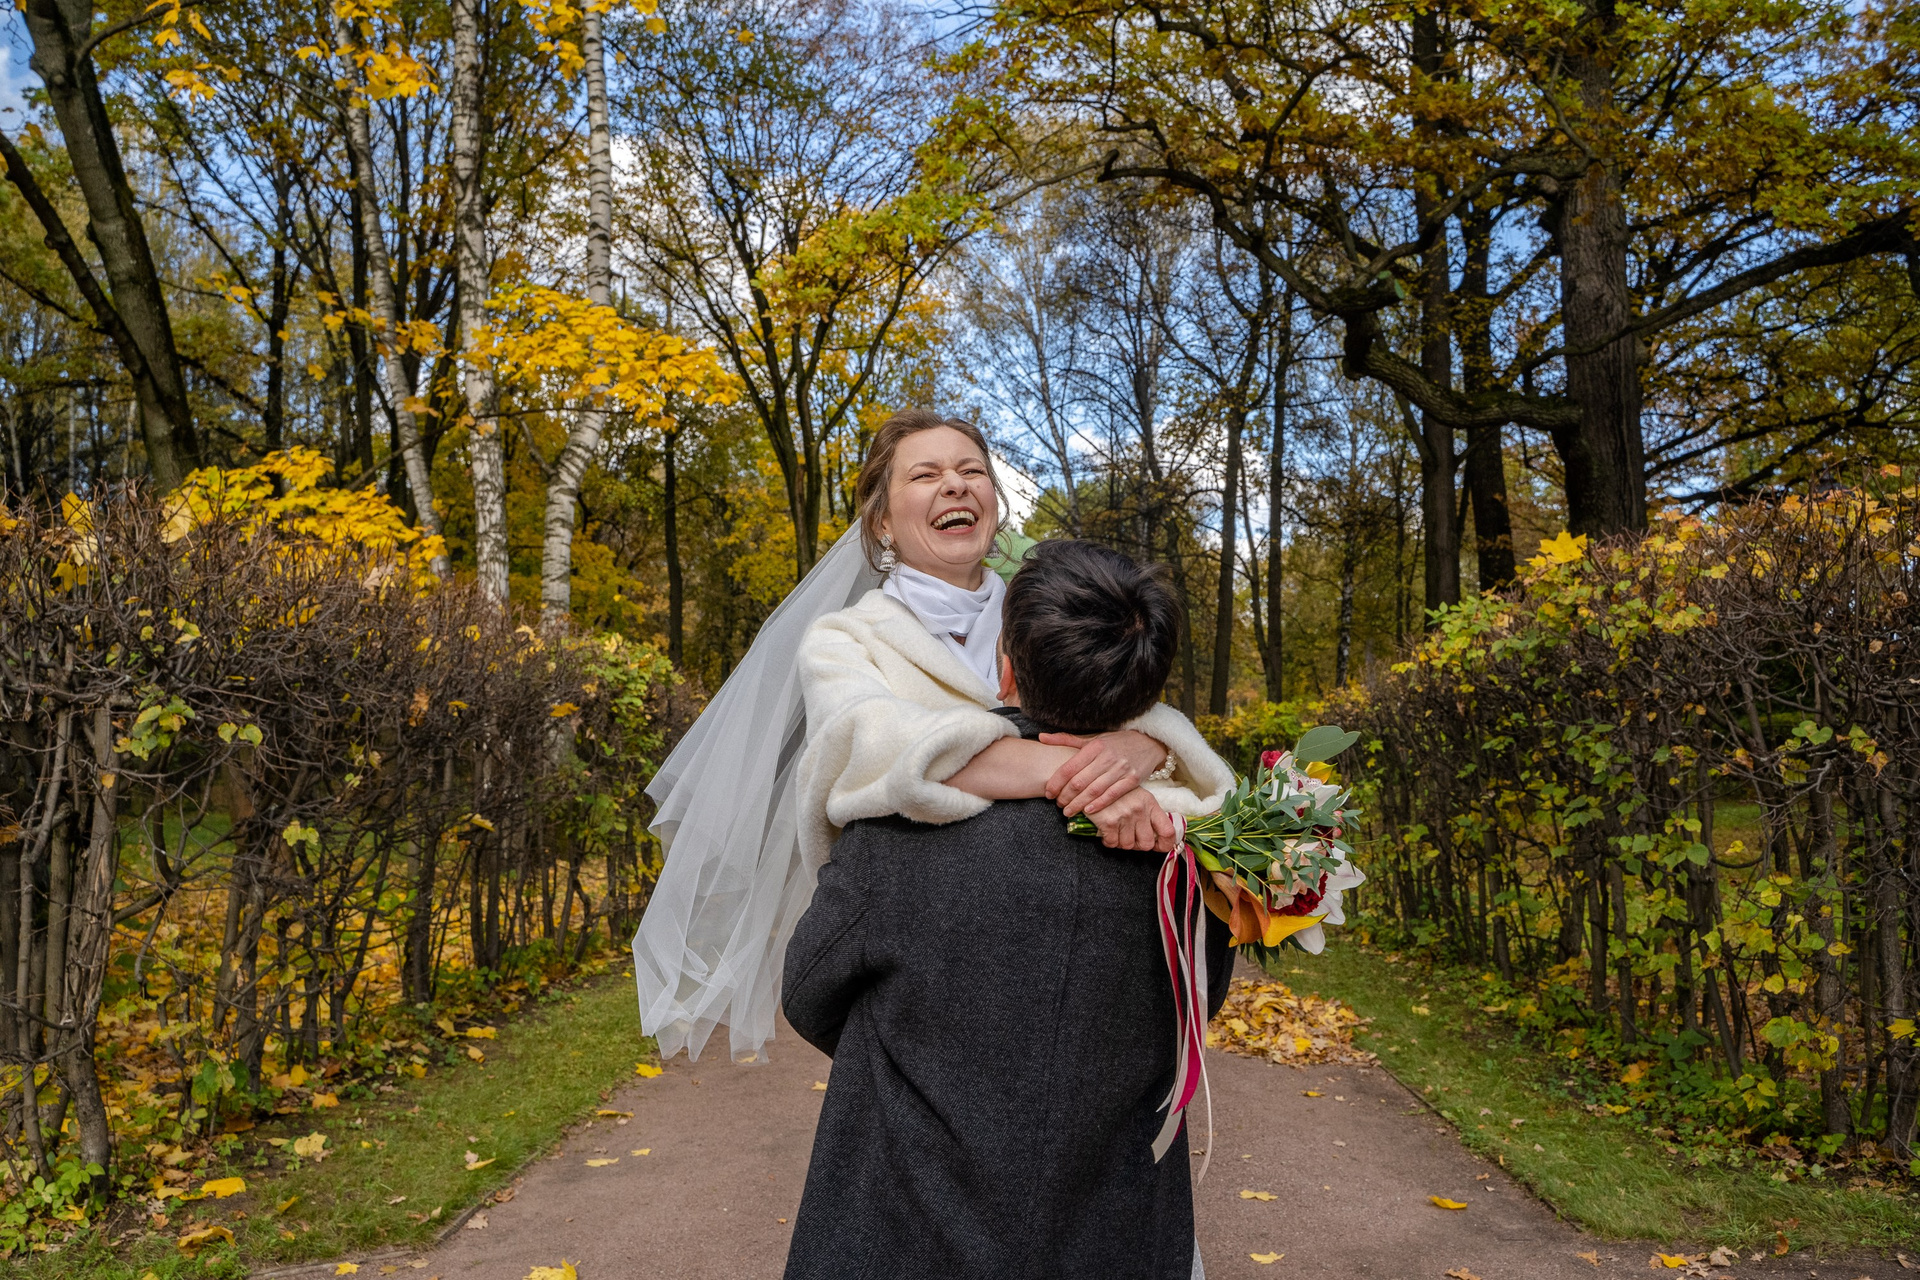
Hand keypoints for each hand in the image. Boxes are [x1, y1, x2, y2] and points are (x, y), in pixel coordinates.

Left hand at [1039, 729, 1166, 815]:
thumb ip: (1066, 739)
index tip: (1048, 793)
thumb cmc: (1115, 742)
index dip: (1056, 782)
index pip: (1069, 767)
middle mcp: (1107, 757)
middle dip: (1065, 796)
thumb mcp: (1092, 738)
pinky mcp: (1133, 779)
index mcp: (1094, 746)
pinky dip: (1099, 804)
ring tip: (1068, 811)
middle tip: (1058, 805)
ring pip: (1094, 790)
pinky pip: (1113, 794)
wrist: (1148, 742)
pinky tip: (1088, 811)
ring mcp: (1121, 769)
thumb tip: (1041, 737)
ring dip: (1079, 804)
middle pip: (1080, 782)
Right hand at [1083, 787, 1176, 851]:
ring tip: (1117, 832)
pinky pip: (1112, 843)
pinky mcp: (1108, 822)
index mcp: (1150, 803)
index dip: (1165, 844)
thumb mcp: (1138, 797)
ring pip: (1128, 846)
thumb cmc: (1116, 792)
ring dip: (1122, 843)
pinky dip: (1109, 841)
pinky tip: (1107, 833)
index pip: (1168, 831)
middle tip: (1131, 837)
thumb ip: (1149, 815)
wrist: (1091, 782)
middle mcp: (1139, 810)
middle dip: (1138, 845)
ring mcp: (1124, 816)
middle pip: (1147, 844)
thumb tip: (1155, 837)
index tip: (1158, 846)